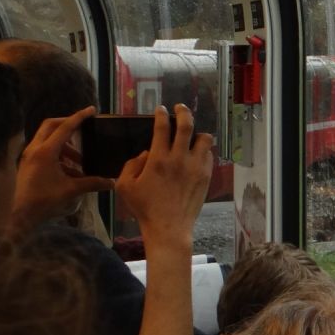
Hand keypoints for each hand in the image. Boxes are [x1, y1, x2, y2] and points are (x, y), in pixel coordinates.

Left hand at [12, 106, 113, 230]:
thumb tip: (112, 182)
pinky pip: (44, 150)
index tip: (91, 110)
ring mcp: (29, 156)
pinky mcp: (27, 163)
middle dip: (68, 124)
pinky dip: (58, 154)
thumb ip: (92, 183)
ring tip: (80, 160)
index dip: (79, 118)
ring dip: (65, 144)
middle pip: (51, 126)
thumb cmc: (43, 200)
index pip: (65, 128)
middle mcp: (35, 149)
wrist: (18, 215)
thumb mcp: (71, 190)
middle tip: (83, 128)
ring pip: (47, 139)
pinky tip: (70, 170)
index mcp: (45, 152)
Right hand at [115, 106, 213, 257]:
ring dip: (198, 133)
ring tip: (193, 134)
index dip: (161, 114)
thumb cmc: (144, 208)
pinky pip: (209, 155)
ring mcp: (196, 167)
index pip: (162, 127)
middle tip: (180, 108)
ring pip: (205, 139)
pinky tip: (197, 154)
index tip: (161, 109)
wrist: (169, 227)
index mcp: (158, 159)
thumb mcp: (125, 186)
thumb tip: (146, 153)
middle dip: (184, 112)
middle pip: (186, 125)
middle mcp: (179, 159)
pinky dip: (203, 151)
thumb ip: (131, 165)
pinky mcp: (206, 176)